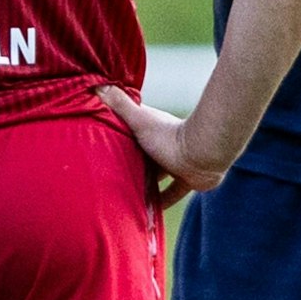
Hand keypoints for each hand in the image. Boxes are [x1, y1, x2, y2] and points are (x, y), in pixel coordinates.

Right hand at [97, 85, 226, 207]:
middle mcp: (162, 147)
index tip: (98, 145)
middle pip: (141, 157)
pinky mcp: (187, 180)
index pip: (130, 133)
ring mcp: (175, 164)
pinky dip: (162, 203)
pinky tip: (148, 215)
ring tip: (123, 198)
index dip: (116, 137)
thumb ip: (120, 104)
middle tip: (107, 178)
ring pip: (156, 177)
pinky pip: (171, 194)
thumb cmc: (168, 135)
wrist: (202, 153)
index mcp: (151, 130)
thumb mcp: (139, 119)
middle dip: (128, 165)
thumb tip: (97, 84)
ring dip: (143, 186)